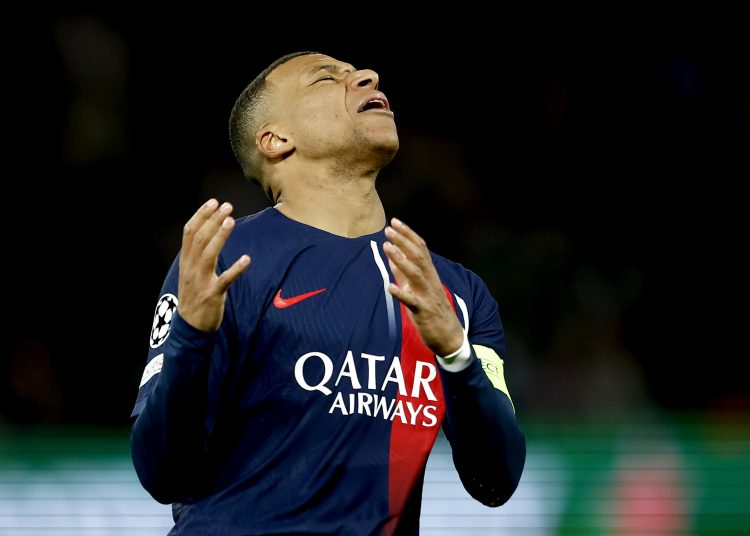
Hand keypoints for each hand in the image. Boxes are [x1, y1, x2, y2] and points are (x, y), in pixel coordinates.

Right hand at [178, 199, 250, 330]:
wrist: (190, 327)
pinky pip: (225, 279)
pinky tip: (247, 259)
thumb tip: (207, 234)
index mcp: (185, 262)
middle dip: (213, 220)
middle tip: (227, 206)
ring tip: (231, 220)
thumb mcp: (190, 274)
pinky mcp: (213, 294)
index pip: (189, 233)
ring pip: (209, 254)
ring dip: (220, 236)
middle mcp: (191, 269)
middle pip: (199, 239)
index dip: (201, 216)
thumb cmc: (194, 297)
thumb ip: (197, 256)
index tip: (213, 202)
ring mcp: (201, 281)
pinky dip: (236, 268)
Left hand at [383, 218, 463, 355]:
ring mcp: (428, 296)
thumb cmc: (431, 312)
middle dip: (403, 241)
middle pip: (418, 256)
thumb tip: (391, 255)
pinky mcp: (424, 312)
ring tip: (386, 247)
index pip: (420, 249)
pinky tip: (389, 287)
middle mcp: (430, 282)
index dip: (408, 235)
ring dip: (401, 260)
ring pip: (416, 274)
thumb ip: (403, 273)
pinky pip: (412, 301)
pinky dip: (401, 293)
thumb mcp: (416, 289)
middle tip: (388, 230)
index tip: (395, 222)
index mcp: (429, 275)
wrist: (450, 338)